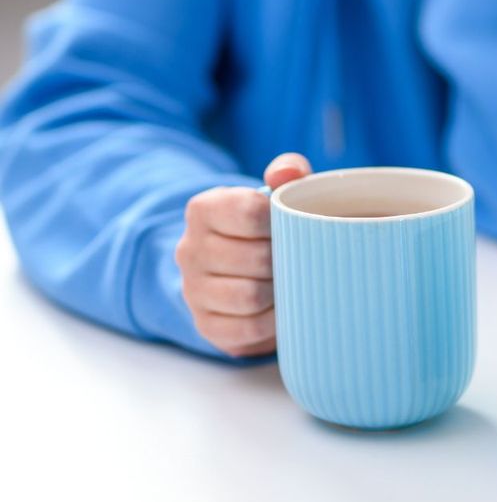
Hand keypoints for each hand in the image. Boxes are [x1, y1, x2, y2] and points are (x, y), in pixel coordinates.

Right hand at [174, 153, 311, 356]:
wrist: (240, 267)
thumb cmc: (265, 227)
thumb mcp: (275, 193)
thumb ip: (288, 172)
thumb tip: (288, 173)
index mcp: (204, 209)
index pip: (249, 211)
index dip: (280, 222)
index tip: (294, 227)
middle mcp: (190, 248)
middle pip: (254, 258)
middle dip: (286, 261)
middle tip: (303, 260)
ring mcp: (193, 289)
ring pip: (248, 296)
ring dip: (280, 293)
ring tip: (295, 283)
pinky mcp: (206, 324)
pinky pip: (245, 330)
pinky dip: (271, 323)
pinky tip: (283, 311)